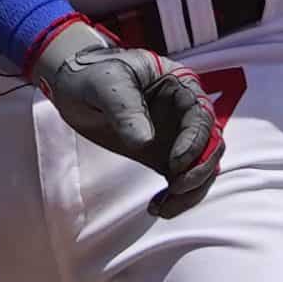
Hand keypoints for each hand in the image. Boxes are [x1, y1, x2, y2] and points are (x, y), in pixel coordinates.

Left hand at [25, 17, 223, 217]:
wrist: (72, 86)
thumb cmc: (93, 73)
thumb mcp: (106, 83)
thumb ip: (126, 109)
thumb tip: (146, 142)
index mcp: (180, 85)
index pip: (201, 116)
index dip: (194, 142)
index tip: (173, 164)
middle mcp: (184, 112)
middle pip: (210, 144)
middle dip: (199, 171)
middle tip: (175, 188)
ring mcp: (175, 136)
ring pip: (201, 167)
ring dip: (191, 191)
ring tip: (164, 209)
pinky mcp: (162, 156)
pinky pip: (181, 180)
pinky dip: (176, 198)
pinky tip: (157, 208)